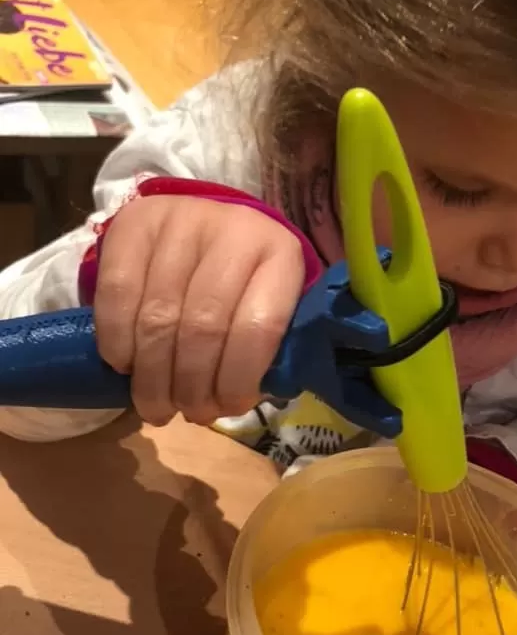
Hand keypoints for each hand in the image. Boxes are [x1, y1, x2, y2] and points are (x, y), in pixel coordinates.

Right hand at [94, 195, 303, 425]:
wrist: (205, 228)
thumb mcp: (270, 308)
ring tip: (156, 406)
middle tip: (186, 413)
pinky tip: (126, 366)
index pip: (259, 327)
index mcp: (280, 255)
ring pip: (158, 317)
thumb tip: (228, 403)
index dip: (238, 379)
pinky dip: (118, 342)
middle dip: (191, 385)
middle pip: (203, 326)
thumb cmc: (243, 285)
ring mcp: (180, 221)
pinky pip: (117, 294)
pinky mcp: (132, 223)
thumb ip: (261, 350)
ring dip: (153, 377)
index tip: (228, 408)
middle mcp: (233, 229)